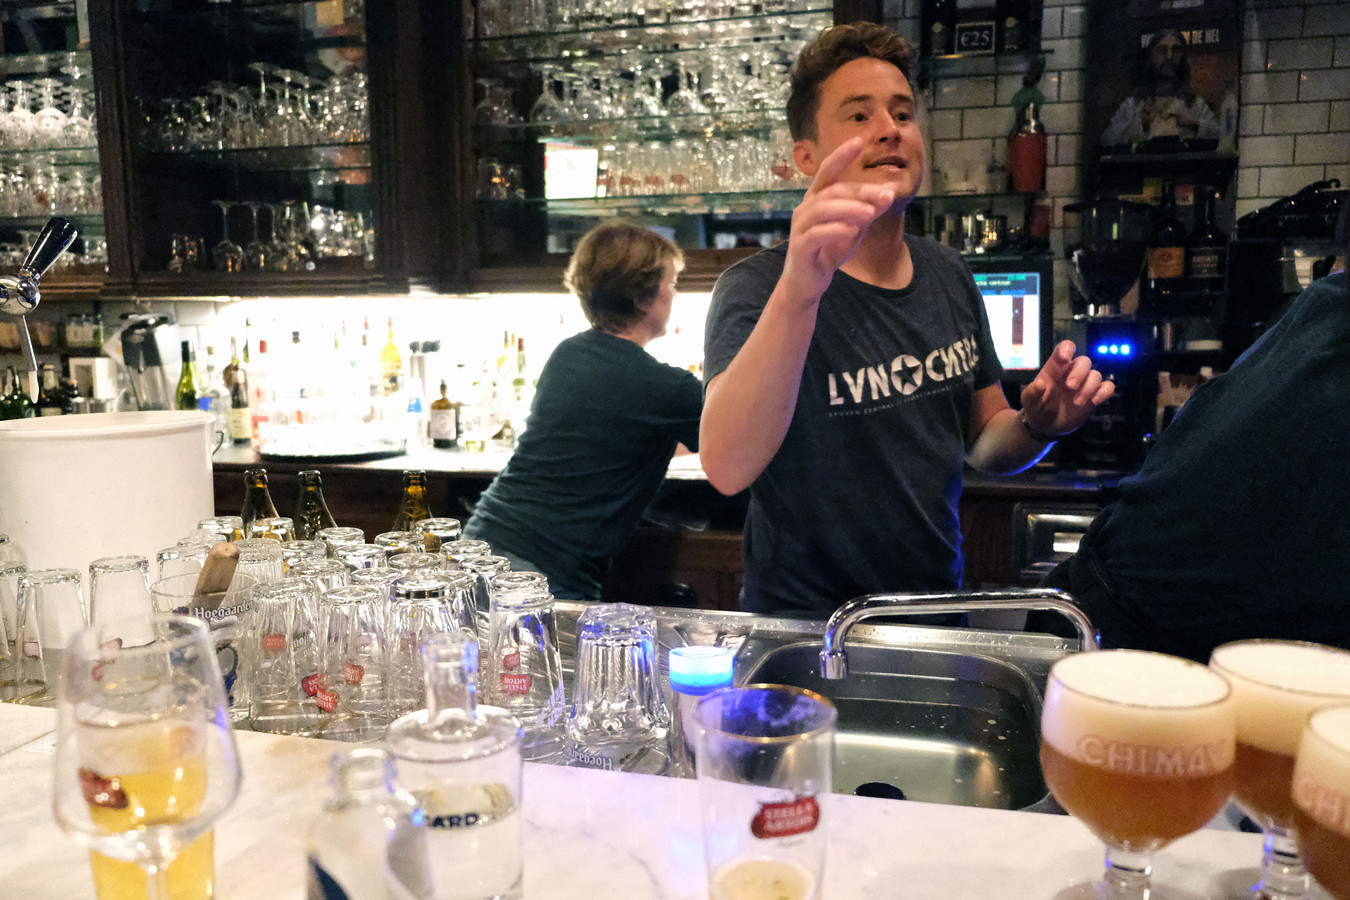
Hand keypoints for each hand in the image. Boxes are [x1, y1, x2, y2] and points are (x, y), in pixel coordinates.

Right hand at [783, 137, 896, 298]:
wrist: (809, 283)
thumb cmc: (829, 250)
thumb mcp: (854, 228)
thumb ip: (868, 210)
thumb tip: (889, 192)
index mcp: (817, 199)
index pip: (828, 171)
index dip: (842, 155)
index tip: (860, 140)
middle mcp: (805, 209)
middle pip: (832, 191)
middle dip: (859, 191)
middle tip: (884, 195)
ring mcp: (800, 227)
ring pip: (823, 209)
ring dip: (849, 208)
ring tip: (870, 213)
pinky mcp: (800, 247)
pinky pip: (816, 234)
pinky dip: (834, 230)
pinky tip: (850, 231)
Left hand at [1019, 341, 1115, 436]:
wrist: (1045, 425)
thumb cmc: (1036, 407)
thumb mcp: (1029, 402)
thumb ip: (1032, 393)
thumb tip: (1040, 383)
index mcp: (1055, 368)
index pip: (1064, 348)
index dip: (1067, 349)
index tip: (1065, 358)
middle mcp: (1071, 372)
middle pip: (1084, 361)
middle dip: (1079, 373)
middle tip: (1070, 387)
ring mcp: (1084, 383)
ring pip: (1096, 375)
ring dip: (1089, 387)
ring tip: (1077, 403)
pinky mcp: (1093, 395)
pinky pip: (1107, 387)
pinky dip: (1105, 391)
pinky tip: (1095, 401)